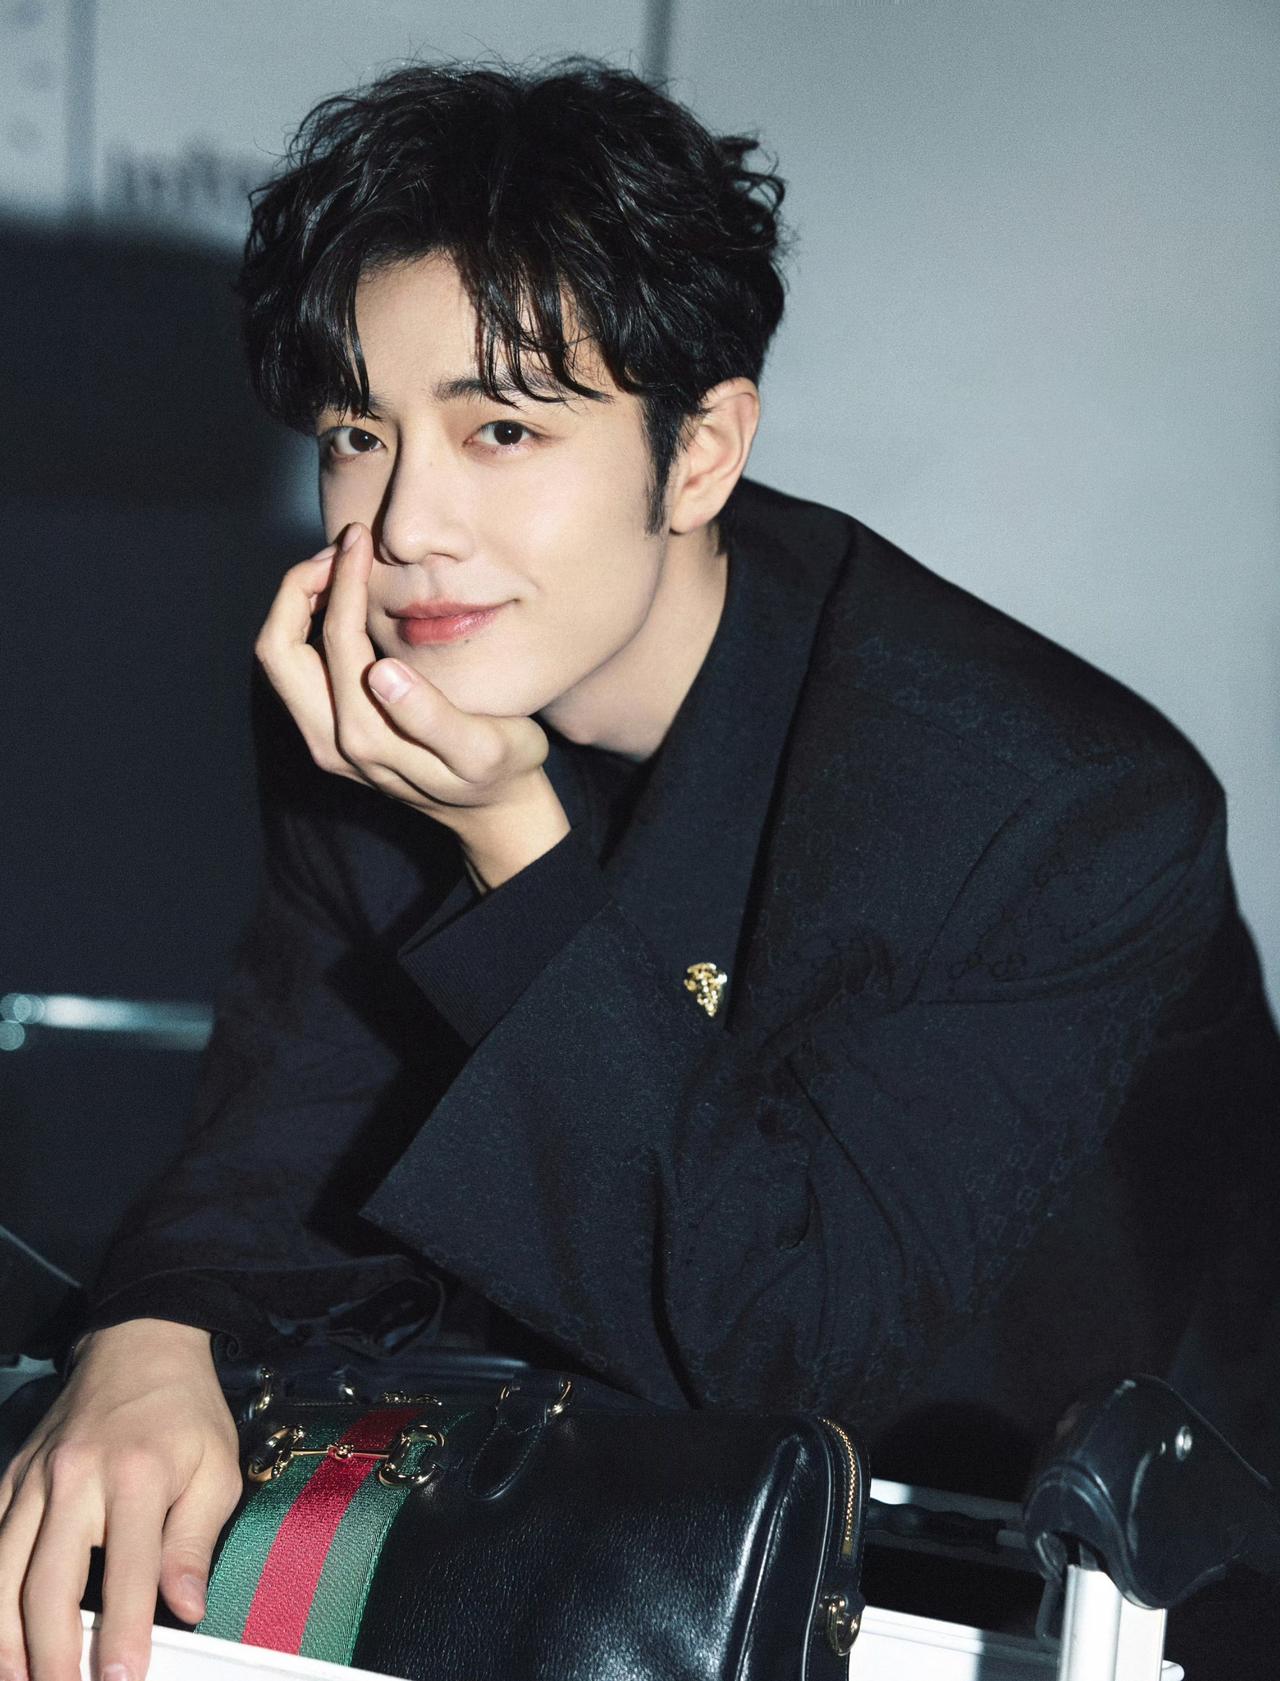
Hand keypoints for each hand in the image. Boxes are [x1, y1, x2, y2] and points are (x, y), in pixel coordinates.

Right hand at [0, 1319, 241, 1680]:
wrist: (142, 1342)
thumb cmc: (184, 1411)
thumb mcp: (216, 1467)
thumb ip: (195, 1541)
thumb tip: (187, 1608)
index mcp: (137, 1476)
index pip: (127, 1574)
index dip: (120, 1637)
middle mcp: (77, 1478)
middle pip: (47, 1584)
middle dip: (49, 1656)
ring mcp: (35, 1477)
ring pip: (3, 1571)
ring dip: (4, 1638)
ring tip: (18, 1680)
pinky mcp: (12, 1476)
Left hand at [255, 523, 570, 886]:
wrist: (494, 811)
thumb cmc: (500, 770)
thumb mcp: (484, 748)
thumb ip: (431, 717)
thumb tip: (380, 672)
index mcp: (364, 738)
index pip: (333, 641)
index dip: (343, 583)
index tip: (361, 541)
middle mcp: (330, 742)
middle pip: (277, 650)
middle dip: (300, 587)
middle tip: (343, 548)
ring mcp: (324, 740)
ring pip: (280, 659)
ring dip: (301, 604)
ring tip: (343, 564)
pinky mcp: (328, 733)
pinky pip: (297, 669)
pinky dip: (307, 624)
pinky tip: (345, 598)